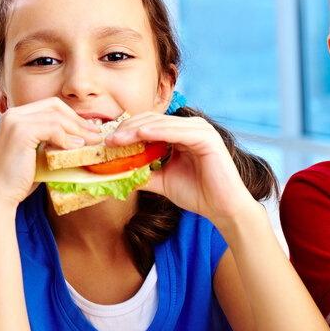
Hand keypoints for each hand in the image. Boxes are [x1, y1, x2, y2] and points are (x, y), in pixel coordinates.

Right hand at [0, 98, 100, 211]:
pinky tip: (77, 147)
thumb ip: (51, 143)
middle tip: (96, 133)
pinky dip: (68, 138)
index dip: (71, 116)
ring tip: (92, 141)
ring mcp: (15, 121)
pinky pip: (53, 129)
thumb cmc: (16, 181)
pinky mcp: (20, 132)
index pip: (49, 106)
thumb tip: (79, 140)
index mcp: (15, 117)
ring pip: (56, 117)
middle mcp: (13, 114)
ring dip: (78, 129)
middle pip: (54, 106)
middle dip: (78, 119)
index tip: (88, 129)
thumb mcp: (36, 155)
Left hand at [107, 112, 255, 227]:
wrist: (223, 209)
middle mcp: (190, 127)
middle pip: (151, 120)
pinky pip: (176, 131)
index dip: (126, 130)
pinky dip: (157, 132)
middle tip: (107, 140)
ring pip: (160, 123)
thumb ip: (141, 173)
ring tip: (116, 139)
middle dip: (126, 129)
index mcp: (180, 133)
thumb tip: (114, 173)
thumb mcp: (161, 181)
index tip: (106, 142)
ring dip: (136, 130)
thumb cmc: (197, 193)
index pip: (147, 124)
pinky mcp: (206, 137)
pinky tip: (140, 135)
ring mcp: (199, 129)